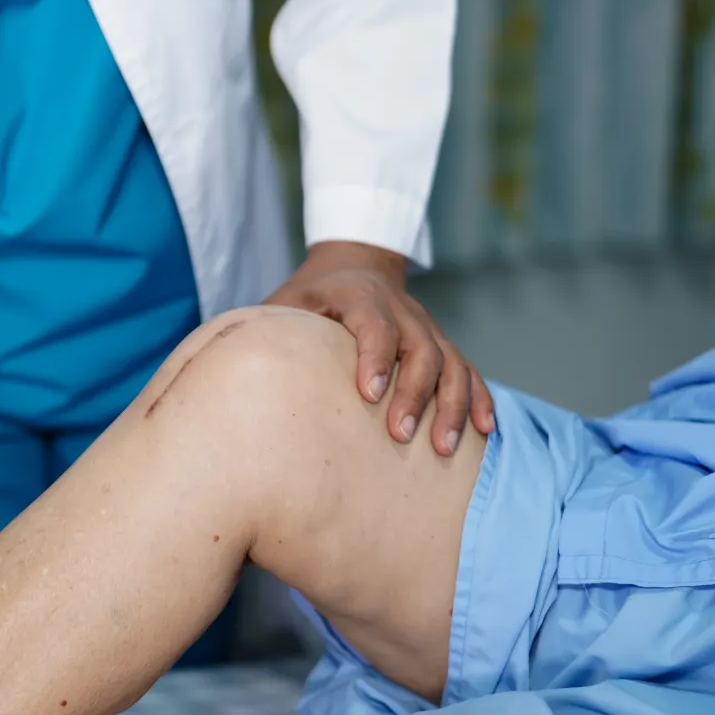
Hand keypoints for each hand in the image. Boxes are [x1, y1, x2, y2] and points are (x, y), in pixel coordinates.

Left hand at [264, 242, 494, 454]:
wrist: (353, 266)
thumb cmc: (306, 298)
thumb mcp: (283, 304)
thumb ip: (268, 332)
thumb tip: (229, 374)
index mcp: (357, 294)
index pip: (373, 322)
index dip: (374, 356)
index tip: (369, 394)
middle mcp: (400, 308)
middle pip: (419, 347)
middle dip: (414, 392)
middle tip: (402, 434)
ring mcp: (426, 326)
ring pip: (450, 363)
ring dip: (452, 405)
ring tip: (443, 448)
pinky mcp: (442, 344)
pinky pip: (468, 371)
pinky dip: (479, 399)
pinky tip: (485, 432)